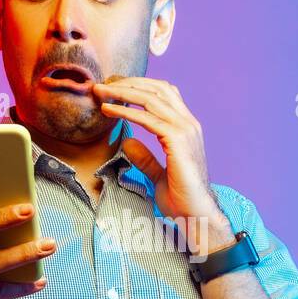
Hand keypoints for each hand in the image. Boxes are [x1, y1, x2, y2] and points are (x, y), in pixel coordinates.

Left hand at [91, 76, 234, 257]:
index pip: (163, 94)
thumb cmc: (181, 199)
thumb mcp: (158, 175)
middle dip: (128, 83)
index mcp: (187, 128)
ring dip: (123, 92)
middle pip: (156, 89)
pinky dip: (126, 111)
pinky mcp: (178, 140)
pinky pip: (147, 119)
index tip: (114, 88)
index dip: (138, 86)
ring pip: (151, 98)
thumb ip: (145, 158)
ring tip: (101, 92)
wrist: (196, 215)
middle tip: (103, 85)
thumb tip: (127, 142)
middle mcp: (188, 124)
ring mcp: (186, 130)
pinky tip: (108, 110)